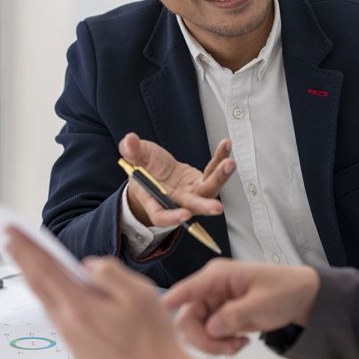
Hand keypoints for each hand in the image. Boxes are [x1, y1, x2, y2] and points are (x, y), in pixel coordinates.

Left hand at [6, 226, 202, 358]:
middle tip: (9, 238)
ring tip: (26, 259)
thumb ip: (110, 273)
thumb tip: (89, 265)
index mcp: (81, 307)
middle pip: (37, 285)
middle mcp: (69, 325)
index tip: (11, 232)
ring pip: (45, 302)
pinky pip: (56, 316)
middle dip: (21, 258)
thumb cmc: (153, 338)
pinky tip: (53, 290)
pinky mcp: (77, 350)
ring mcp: (71, 340)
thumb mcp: (140, 293)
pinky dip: (48, 297)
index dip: (26, 248)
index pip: (45, 270)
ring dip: (33, 277)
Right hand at [120, 132, 235, 226]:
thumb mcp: (134, 159)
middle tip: (217, 208)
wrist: (155, 172)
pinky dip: (219, 158)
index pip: (162, 215)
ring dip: (220, 177)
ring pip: (208, 189)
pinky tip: (225, 146)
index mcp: (155, 201)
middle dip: (204, 206)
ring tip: (229, 164)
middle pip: (192, 206)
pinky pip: (212, 171)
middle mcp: (177, 201)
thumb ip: (131, 151)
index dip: (172, 218)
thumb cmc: (144, 170)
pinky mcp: (201, 181)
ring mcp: (192, 192)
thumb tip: (129, 141)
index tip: (184, 215)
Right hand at [162, 259, 319, 354]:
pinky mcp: (220, 316)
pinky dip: (221, 344)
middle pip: (187, 318)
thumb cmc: (285, 288)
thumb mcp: (263, 302)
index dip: (171, 302)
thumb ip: (235, 314)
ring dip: (214, 343)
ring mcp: (214, 303)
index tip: (160, 314)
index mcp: (218, 275)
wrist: (302, 296)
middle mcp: (211, 288)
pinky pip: (209, 335)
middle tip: (229, 345)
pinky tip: (240, 341)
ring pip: (196, 330)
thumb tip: (211, 327)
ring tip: (238, 344)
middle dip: (204, 338)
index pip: (187, 288)